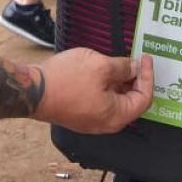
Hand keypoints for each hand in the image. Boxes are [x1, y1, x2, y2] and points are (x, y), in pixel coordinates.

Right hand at [34, 50, 153, 132]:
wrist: (33, 91)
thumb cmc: (67, 79)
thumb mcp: (100, 66)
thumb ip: (123, 68)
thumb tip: (135, 68)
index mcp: (116, 116)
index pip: (144, 98)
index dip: (148, 76)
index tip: (145, 57)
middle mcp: (107, 124)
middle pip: (131, 102)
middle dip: (136, 79)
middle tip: (136, 59)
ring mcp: (92, 121)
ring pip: (115, 101)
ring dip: (120, 82)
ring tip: (121, 62)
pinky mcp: (80, 115)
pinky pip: (102, 101)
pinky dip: (107, 86)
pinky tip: (103, 71)